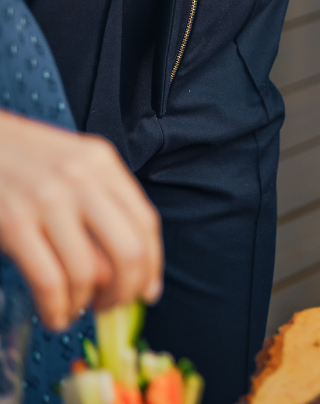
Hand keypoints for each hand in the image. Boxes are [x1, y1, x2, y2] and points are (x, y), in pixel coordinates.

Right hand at [0, 112, 162, 330]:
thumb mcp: (70, 164)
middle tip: (112, 306)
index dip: (152, 266)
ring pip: (88, 273)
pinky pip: (49, 281)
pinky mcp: (13, 223)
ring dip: (85, 304)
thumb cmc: (20, 159)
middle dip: (125, 291)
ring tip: (75, 311)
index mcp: (101, 162)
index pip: (145, 223)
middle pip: (128, 251)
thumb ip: (100, 201)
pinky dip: (56, 308)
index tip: (147, 291)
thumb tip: (125, 267)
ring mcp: (47, 200)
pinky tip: (54, 315)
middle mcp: (81, 179)